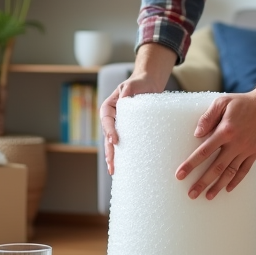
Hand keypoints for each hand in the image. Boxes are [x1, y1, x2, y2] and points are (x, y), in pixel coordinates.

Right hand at [102, 43, 176, 175]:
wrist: (148, 85)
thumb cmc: (139, 83)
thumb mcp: (132, 84)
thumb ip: (128, 90)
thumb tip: (124, 101)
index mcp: (109, 108)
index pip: (107, 120)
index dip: (109, 131)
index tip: (115, 140)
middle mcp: (112, 119)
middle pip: (108, 137)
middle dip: (109, 151)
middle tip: (112, 164)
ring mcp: (119, 127)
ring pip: (113, 144)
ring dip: (113, 157)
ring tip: (113, 171)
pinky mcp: (128, 132)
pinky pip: (123, 145)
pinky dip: (122, 155)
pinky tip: (123, 167)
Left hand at [176, 92, 255, 199]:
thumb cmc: (243, 102)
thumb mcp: (222, 102)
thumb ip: (208, 117)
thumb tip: (196, 134)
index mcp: (225, 131)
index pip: (204, 151)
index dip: (191, 164)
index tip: (180, 175)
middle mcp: (236, 143)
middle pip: (216, 168)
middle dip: (202, 182)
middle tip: (191, 194)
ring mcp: (247, 150)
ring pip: (230, 173)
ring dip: (218, 186)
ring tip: (208, 196)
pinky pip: (244, 170)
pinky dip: (236, 181)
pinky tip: (227, 188)